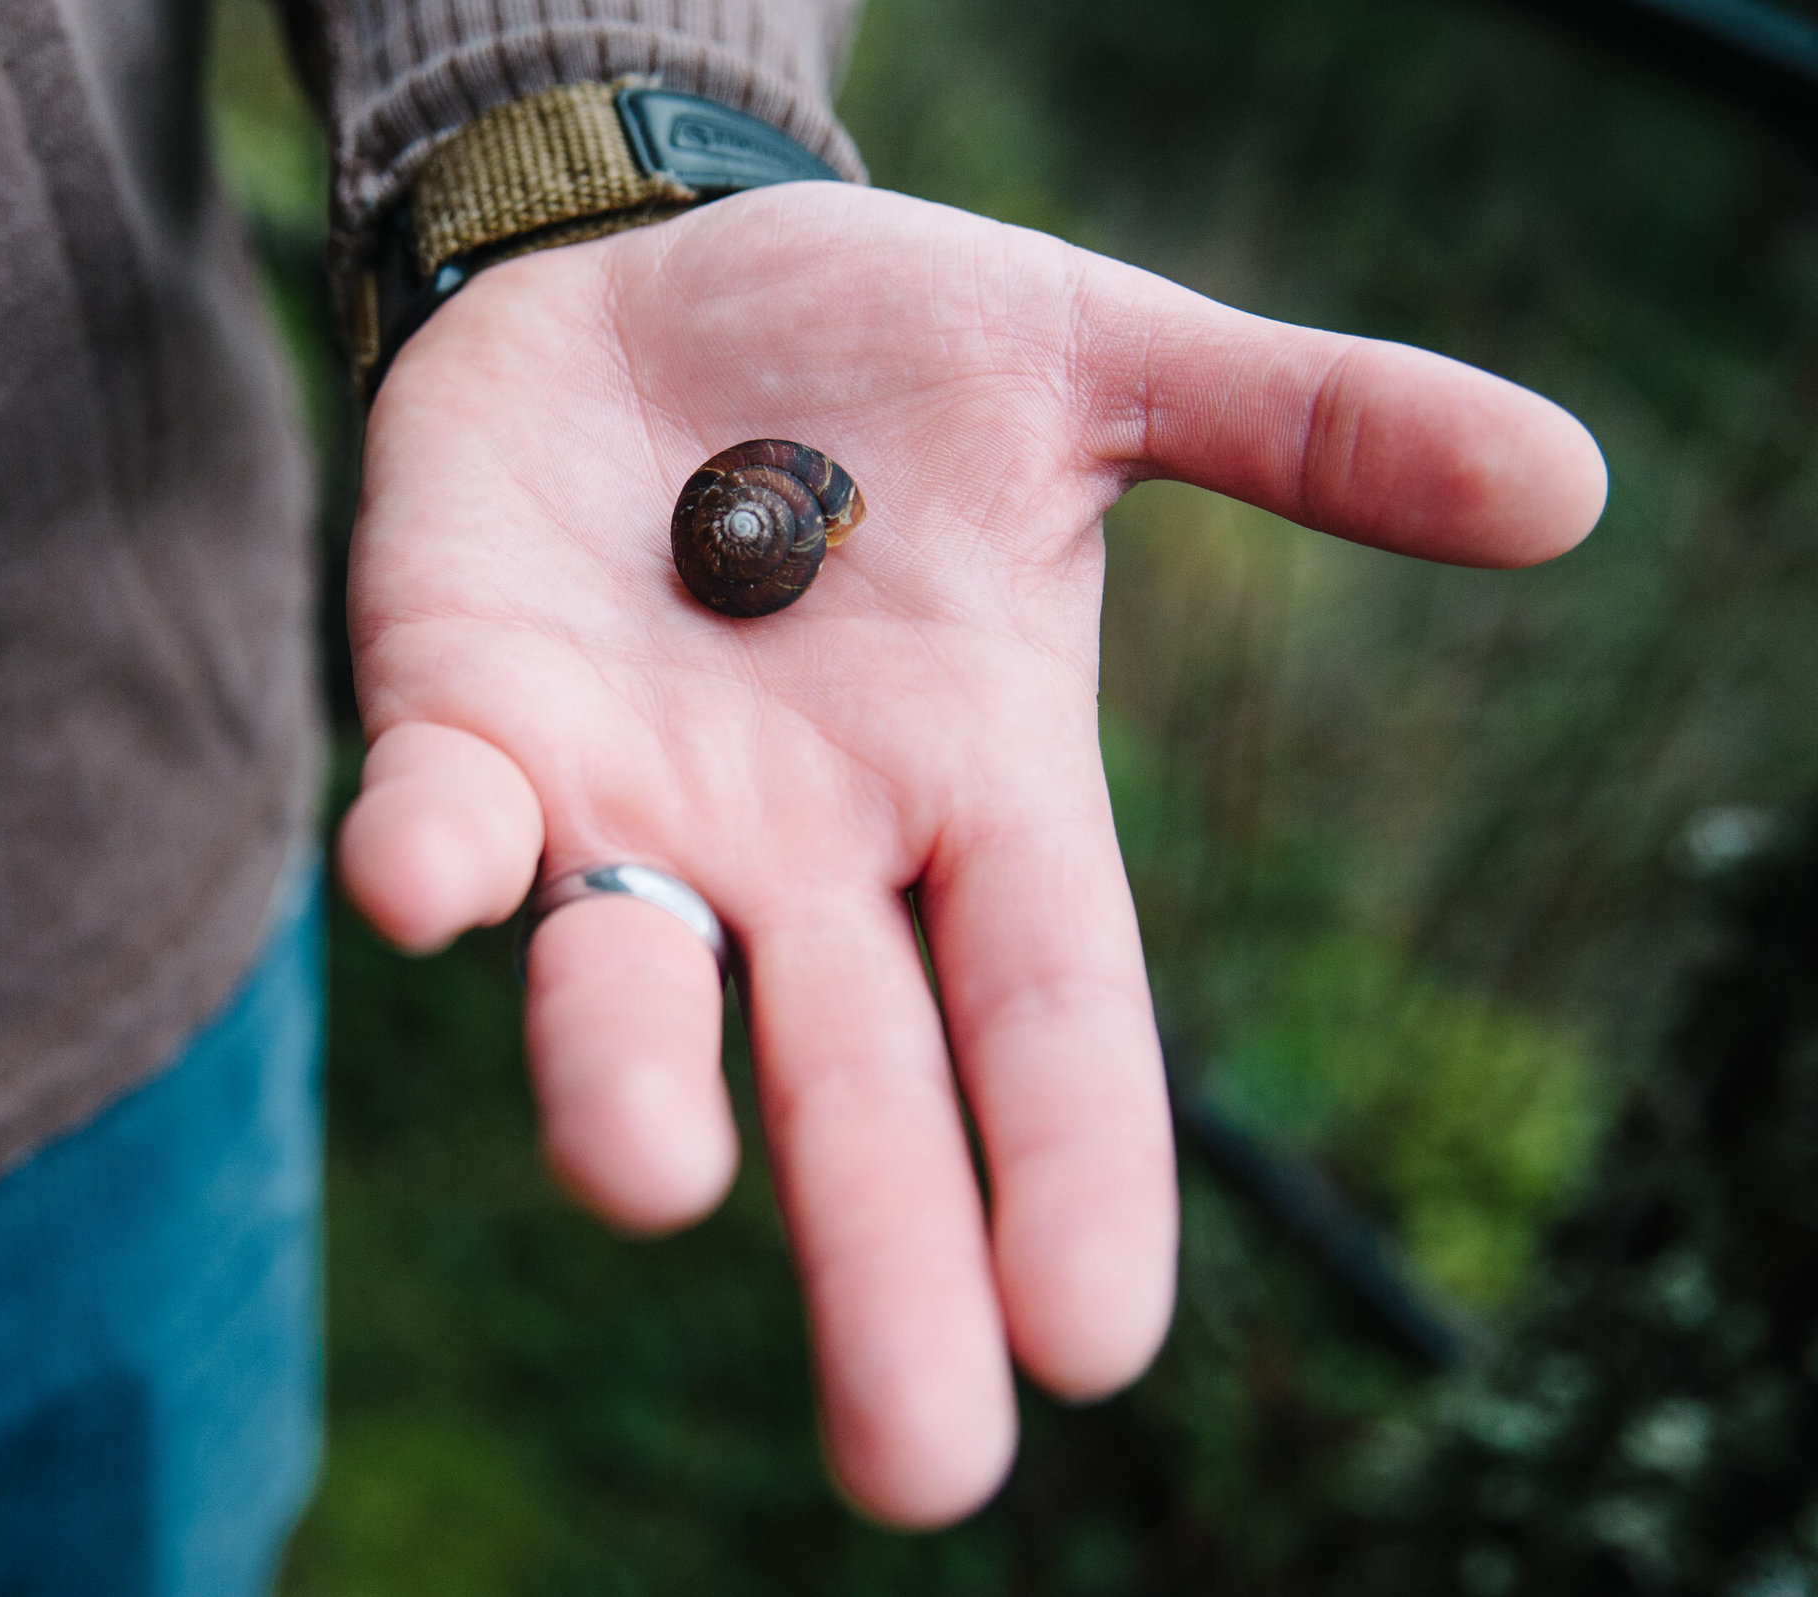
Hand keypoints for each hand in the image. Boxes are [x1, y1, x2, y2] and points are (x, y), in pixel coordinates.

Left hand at [334, 183, 1604, 1525]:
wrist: (642, 269)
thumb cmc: (875, 343)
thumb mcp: (1099, 363)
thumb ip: (1307, 429)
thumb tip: (1575, 482)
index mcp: (968, 784)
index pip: (1045, 1010)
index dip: (1072, 1165)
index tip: (1097, 1341)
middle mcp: (797, 843)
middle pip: (851, 1082)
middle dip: (877, 1260)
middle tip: (917, 1467)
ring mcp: (620, 798)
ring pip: (623, 989)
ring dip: (626, 1086)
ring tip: (658, 1184)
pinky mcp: (458, 720)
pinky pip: (438, 821)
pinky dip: (428, 858)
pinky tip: (420, 888)